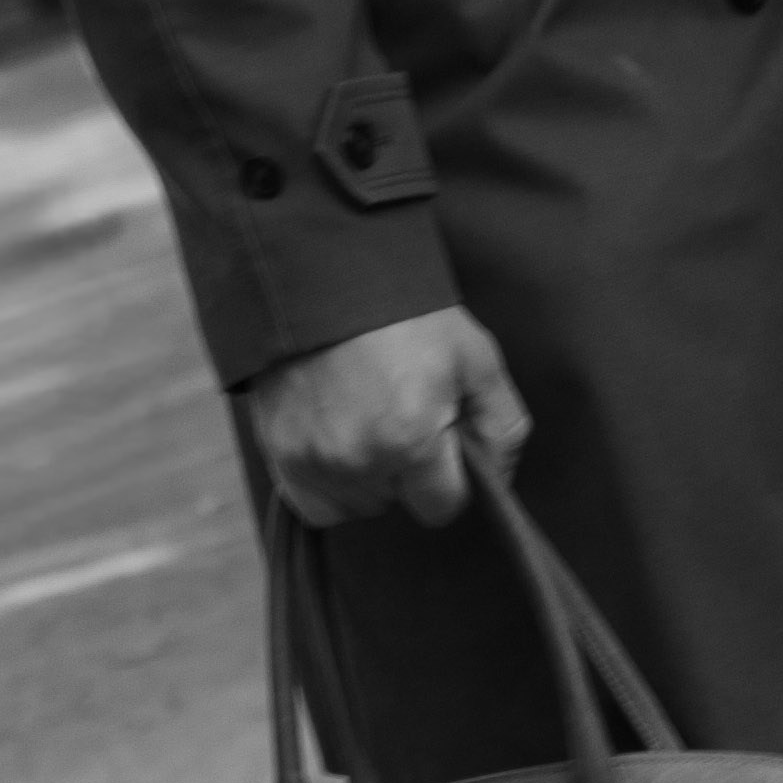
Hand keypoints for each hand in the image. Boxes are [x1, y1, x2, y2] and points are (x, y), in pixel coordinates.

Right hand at [246, 309, 530, 527]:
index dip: (449, 477)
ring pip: (357, 507)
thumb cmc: (405, 316)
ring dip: (366, 478)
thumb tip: (498, 481)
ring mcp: (314, 461)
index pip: (443, 507)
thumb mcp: (475, 358)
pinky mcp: (280, 454)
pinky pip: (315, 504)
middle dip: (406, 472)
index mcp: (412, 440)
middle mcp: (360, 461)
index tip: (439, 440)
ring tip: (363, 419)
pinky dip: (328, 484)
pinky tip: (337, 441)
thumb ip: (501, 427)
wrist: (320, 276)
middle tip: (398, 413)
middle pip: (398, 504)